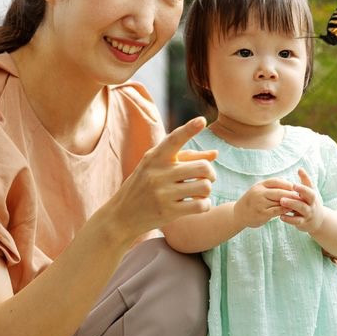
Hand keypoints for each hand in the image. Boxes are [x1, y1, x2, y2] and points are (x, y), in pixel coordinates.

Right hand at [108, 117, 217, 235]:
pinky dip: (205, 204)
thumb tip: (215, 154)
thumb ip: (185, 158)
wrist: (122, 215)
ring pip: (204, 186)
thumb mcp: (156, 167)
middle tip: (207, 177)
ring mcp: (162, 193)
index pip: (173, 139)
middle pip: (202, 167)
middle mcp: (158, 173)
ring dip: (207, 190)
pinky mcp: (168, 212)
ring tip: (200, 192)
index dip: (189, 129)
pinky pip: (201, 205)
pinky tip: (198, 204)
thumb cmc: (143, 186)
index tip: (202, 120)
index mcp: (154, 158)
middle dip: (211, 173)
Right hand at [233, 178, 299, 228]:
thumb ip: (271, 187)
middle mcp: (259, 193)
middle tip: (302, 196)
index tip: (296, 187)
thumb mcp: (259, 190)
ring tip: (299, 204)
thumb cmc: (252, 201)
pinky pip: (277, 211)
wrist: (239, 214)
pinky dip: (285, 210)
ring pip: (279, 202)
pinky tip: (290, 210)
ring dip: (290, 203)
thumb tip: (290, 184)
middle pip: (280, 191)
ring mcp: (260, 203)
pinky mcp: (262, 213)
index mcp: (259, 185)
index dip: (287, 184)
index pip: (276, 181)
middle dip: (292, 194)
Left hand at [280, 168, 325, 233]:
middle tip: (287, 191)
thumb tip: (300, 168)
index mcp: (312, 196)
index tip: (294, 183)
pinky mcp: (303, 223)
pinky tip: (281, 216)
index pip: (309, 190)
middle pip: (307, 198)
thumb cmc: (310, 203)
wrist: (318, 221)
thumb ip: (305, 181)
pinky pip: (297, 221)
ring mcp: (308, 214)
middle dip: (298, 195)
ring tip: (282, 201)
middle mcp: (311, 204)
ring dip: (292, 205)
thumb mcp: (309, 192)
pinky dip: (289, 219)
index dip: (302, 187)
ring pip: (302, 209)